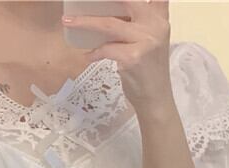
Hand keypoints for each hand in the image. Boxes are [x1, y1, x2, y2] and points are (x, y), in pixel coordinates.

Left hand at [62, 0, 171, 114]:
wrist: (154, 97)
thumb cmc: (147, 69)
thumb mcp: (149, 40)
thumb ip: (139, 22)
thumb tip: (108, 11)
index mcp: (159, 17)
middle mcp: (156, 25)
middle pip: (127, 1)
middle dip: (102, 1)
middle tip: (81, 1)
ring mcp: (145, 41)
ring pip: (110, 24)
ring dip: (86, 23)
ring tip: (68, 22)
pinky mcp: (134, 57)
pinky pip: (106, 49)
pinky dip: (94, 52)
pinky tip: (88, 56)